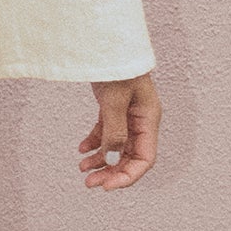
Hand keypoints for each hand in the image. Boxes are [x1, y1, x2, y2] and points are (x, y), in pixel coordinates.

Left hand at [80, 72, 160, 189]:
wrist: (107, 44)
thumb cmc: (118, 66)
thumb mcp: (115, 99)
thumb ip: (114, 128)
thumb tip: (111, 154)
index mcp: (148, 120)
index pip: (144, 158)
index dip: (128, 176)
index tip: (107, 186)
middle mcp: (141, 121)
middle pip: (130, 157)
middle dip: (111, 172)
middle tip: (90, 184)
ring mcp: (128, 116)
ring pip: (117, 148)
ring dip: (101, 161)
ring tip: (82, 169)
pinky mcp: (114, 110)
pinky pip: (106, 134)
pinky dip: (95, 144)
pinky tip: (81, 149)